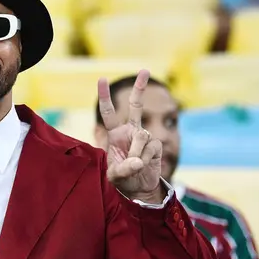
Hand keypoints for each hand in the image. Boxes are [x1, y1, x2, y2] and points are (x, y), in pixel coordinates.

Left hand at [97, 70, 164, 203]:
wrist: (140, 189)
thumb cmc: (122, 179)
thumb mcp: (114, 176)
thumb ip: (123, 169)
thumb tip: (138, 162)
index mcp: (115, 134)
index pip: (108, 113)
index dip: (105, 96)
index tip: (101, 79)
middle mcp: (130, 131)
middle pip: (136, 106)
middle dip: (140, 88)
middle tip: (144, 70)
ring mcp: (145, 136)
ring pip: (142, 136)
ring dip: (136, 153)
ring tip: (134, 166)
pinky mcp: (156, 145)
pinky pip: (151, 147)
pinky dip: (146, 159)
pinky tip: (144, 166)